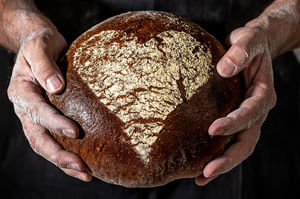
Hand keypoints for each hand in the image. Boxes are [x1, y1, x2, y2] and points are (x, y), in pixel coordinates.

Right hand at [7, 27, 91, 181]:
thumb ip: (44, 65)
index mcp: (21, 91)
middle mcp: (27, 108)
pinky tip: (82, 162)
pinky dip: (66, 152)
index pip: (36, 112)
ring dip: (63, 161)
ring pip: (45, 144)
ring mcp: (36, 115)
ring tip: (84, 173)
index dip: (54, 123)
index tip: (75, 132)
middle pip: (38, 138)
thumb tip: (55, 87)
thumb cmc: (40, 43)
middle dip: (58, 155)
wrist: (39, 43)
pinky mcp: (49, 116)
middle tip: (81, 167)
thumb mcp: (40, 46)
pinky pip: (54, 138)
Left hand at [195, 26, 276, 184]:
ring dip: (223, 163)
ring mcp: (247, 117)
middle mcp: (257, 110)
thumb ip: (240, 51)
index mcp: (263, 93)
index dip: (234, 123)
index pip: (250, 112)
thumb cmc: (250, 43)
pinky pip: (230, 140)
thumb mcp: (248, 39)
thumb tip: (224, 69)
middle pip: (247, 140)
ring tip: (201, 177)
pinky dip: (217, 155)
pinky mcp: (235, 118)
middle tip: (207, 171)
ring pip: (240, 146)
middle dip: (228, 158)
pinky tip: (200, 167)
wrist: (252, 46)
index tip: (212, 129)